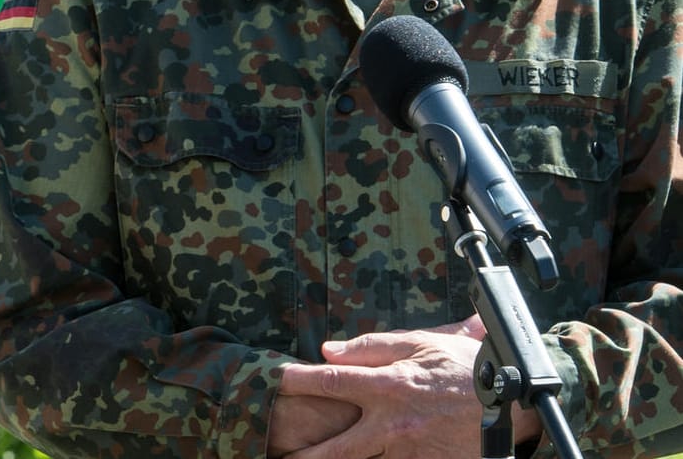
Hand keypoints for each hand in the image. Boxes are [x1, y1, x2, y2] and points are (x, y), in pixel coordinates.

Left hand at [276, 315, 528, 458]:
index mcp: (388, 386)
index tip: (274, 382)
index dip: (296, 382)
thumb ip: (370, 347)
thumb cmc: (465, 367)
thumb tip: (327, 351)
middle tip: (280, 456)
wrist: (516, 404)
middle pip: (336, 448)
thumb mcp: (419, 343)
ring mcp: (410, 453)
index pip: (329, 382)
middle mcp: (393, 425)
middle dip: (305, 457)